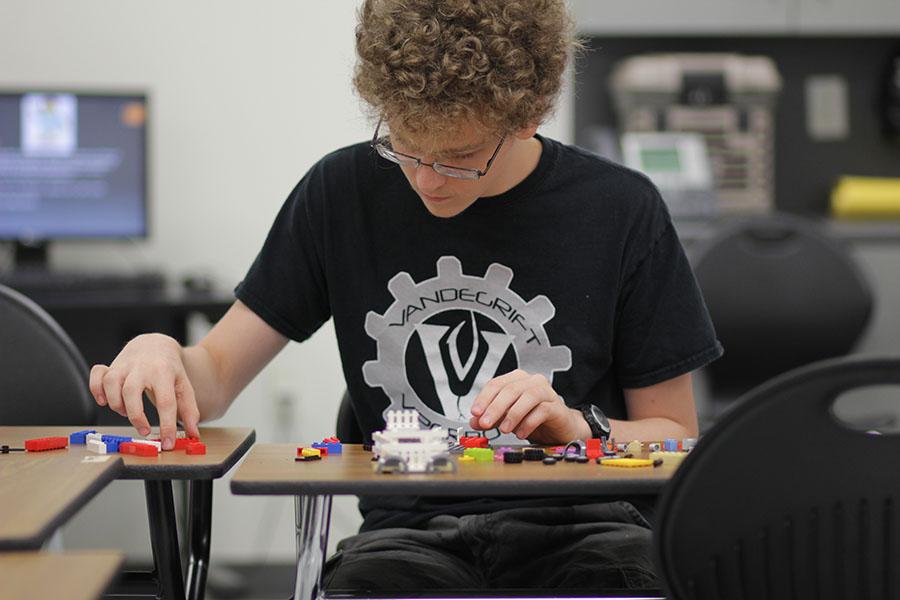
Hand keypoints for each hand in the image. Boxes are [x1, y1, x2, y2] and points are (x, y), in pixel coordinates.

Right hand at [89, 333, 200, 448]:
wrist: (156, 344)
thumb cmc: (169, 368)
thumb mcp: (184, 386)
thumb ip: (189, 410)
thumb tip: (193, 433)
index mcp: (164, 372)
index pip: (165, 402)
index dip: (167, 425)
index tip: (167, 442)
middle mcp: (141, 368)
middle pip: (131, 391)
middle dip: (136, 416)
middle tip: (144, 430)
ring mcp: (124, 366)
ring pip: (112, 384)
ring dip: (117, 404)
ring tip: (127, 411)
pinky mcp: (111, 367)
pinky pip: (97, 377)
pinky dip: (96, 390)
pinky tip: (104, 401)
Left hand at [468, 369, 583, 443]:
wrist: (559, 427)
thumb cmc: (533, 417)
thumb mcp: (506, 418)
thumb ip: (491, 418)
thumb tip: (474, 421)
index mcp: (517, 379)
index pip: (496, 384)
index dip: (484, 398)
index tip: (475, 412)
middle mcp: (532, 382)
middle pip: (511, 389)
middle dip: (495, 407)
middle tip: (485, 423)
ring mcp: (547, 392)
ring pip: (528, 396)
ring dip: (513, 414)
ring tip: (504, 430)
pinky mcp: (557, 407)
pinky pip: (543, 410)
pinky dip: (529, 422)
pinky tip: (521, 433)